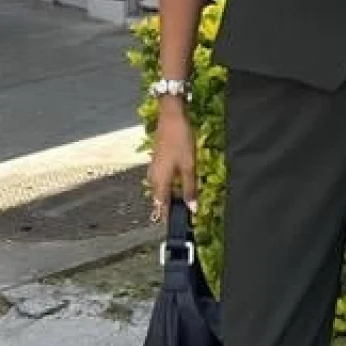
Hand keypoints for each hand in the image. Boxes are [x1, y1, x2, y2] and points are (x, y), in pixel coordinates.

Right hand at [147, 102, 196, 224]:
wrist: (171, 116)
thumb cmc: (180, 140)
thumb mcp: (189, 166)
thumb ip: (190, 188)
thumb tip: (192, 208)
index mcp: (159, 181)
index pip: (162, 207)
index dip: (169, 219)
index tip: (176, 229)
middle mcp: (153, 177)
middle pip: (161, 199)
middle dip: (171, 209)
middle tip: (184, 219)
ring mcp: (154, 169)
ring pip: (162, 189)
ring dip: (172, 197)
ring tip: (184, 205)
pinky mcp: (158, 161)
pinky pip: (163, 180)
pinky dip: (171, 186)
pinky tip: (181, 186)